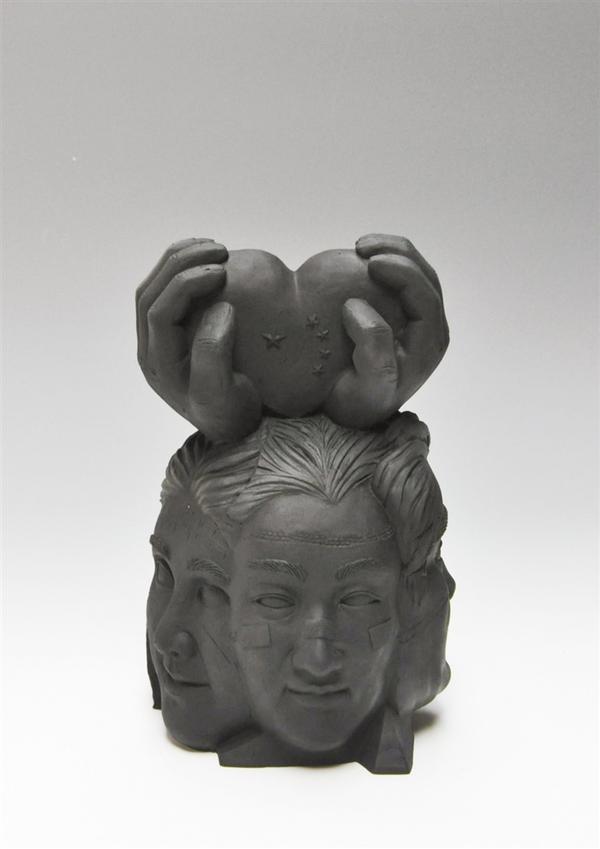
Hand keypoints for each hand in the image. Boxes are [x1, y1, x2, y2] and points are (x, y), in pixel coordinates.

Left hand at [136, 238, 260, 442]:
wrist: (235, 430)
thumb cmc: (233, 416)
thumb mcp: (225, 396)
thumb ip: (214, 356)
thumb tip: (220, 308)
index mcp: (158, 363)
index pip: (160, 310)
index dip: (187, 284)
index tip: (222, 272)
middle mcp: (151, 349)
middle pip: (151, 293)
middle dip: (181, 264)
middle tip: (219, 249)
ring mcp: (159, 340)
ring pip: (155, 288)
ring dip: (180, 262)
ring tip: (216, 248)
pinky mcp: (173, 334)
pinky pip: (168, 292)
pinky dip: (185, 271)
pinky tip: (212, 262)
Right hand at [323, 234, 448, 428]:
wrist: (345, 408)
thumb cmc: (354, 402)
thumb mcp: (365, 389)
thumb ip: (372, 354)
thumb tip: (359, 307)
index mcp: (428, 345)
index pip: (426, 299)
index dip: (403, 274)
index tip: (370, 263)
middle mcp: (429, 329)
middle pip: (426, 279)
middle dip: (398, 254)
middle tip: (362, 247)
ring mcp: (416, 319)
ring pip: (416, 272)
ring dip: (391, 252)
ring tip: (360, 246)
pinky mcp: (400, 312)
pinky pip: (398, 278)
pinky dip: (382, 260)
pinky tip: (357, 255)